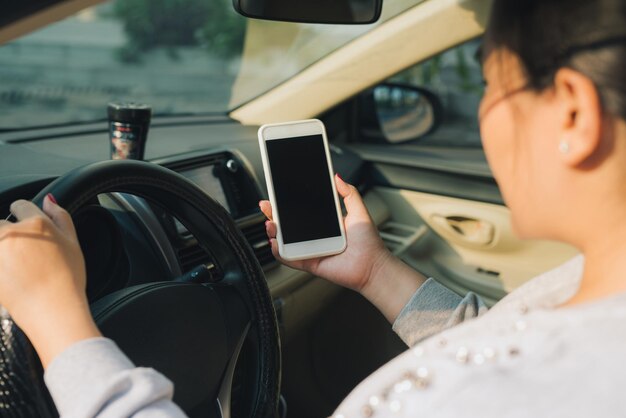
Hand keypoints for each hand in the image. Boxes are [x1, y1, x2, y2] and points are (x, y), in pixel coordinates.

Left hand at [0, 195, 100, 366]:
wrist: (52, 311)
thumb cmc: (67, 279)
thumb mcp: (73, 244)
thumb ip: (61, 217)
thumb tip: (49, 200)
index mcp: (36, 224)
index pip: (20, 205)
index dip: (27, 217)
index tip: (32, 232)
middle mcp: (11, 234)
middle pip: (2, 223)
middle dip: (10, 234)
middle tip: (26, 256)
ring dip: (3, 248)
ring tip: (16, 268)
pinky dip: (2, 266)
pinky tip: (11, 276)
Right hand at [260, 174, 390, 291]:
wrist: (373, 266)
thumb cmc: (369, 243)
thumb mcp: (359, 211)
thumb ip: (348, 193)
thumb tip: (337, 176)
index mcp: (324, 223)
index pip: (300, 211)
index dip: (287, 204)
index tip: (278, 195)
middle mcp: (315, 236)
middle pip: (288, 225)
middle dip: (273, 215)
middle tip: (267, 206)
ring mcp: (310, 250)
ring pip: (285, 241)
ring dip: (274, 232)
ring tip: (271, 224)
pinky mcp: (309, 264)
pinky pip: (289, 259)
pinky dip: (279, 252)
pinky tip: (275, 243)